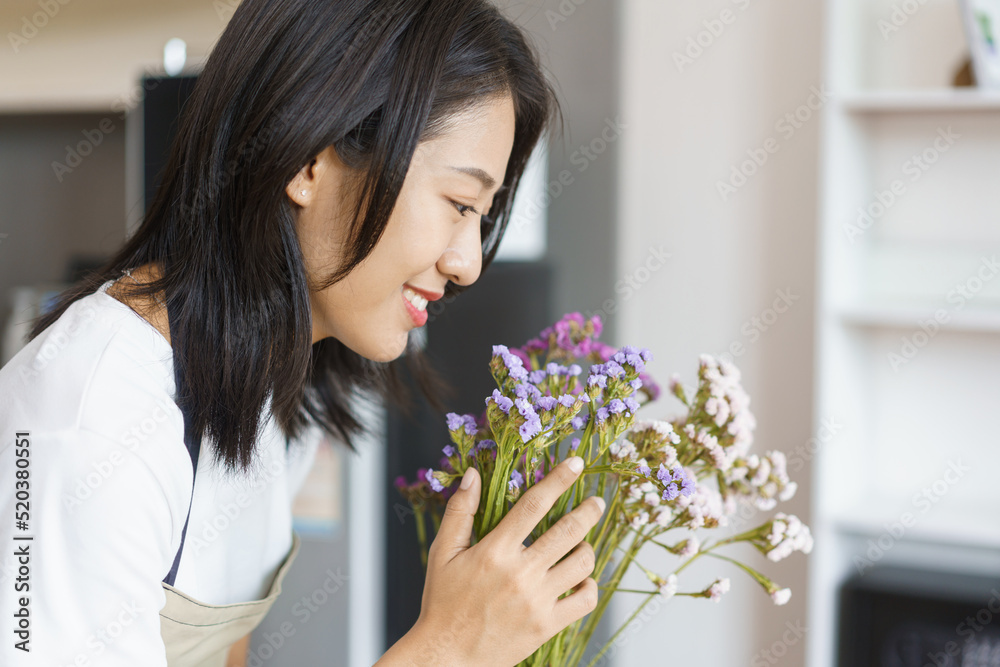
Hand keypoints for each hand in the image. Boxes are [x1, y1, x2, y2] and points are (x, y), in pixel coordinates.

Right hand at [413, 456, 604, 665]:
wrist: (447, 656)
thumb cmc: (443, 602)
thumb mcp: (443, 553)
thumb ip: (460, 511)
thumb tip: (473, 474)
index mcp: (495, 551)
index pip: (534, 505)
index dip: (559, 479)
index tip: (577, 463)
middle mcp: (520, 573)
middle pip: (568, 531)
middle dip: (589, 511)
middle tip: (597, 502)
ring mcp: (537, 600)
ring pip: (582, 563)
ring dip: (587, 547)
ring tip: (582, 543)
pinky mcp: (547, 625)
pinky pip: (585, 600)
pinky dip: (589, 585)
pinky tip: (580, 578)